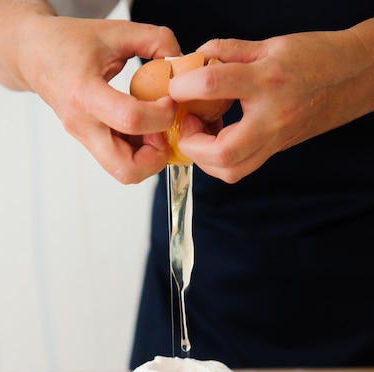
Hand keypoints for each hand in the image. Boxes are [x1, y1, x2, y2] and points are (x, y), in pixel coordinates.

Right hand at [20, 17, 181, 182]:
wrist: (34, 56)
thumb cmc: (70, 42)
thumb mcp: (115, 31)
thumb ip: (155, 40)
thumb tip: (183, 64)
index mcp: (85, 93)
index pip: (130, 119)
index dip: (161, 115)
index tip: (170, 100)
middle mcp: (83, 124)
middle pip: (126, 168)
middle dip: (156, 157)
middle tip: (163, 131)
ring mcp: (85, 139)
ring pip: (124, 173)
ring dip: (148, 158)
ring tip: (154, 129)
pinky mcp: (90, 144)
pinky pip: (120, 162)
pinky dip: (139, 153)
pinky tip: (143, 128)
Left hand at [168, 21, 373, 182]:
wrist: (354, 78)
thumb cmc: (317, 57)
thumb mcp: (270, 44)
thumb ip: (227, 52)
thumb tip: (194, 61)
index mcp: (267, 81)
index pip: (213, 85)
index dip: (183, 86)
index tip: (174, 85)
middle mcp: (271, 118)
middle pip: (222, 153)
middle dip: (192, 143)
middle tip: (185, 123)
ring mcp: (275, 139)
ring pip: (231, 170)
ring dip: (204, 159)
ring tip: (199, 133)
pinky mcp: (275, 150)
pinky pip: (241, 167)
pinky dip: (220, 160)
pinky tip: (217, 138)